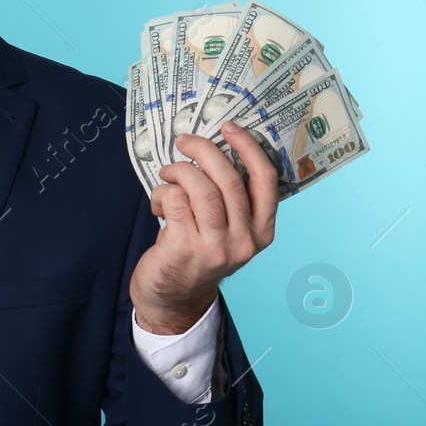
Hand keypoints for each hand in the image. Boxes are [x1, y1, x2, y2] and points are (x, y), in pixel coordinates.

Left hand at [129, 121, 277, 333]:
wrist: (173, 298)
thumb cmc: (196, 252)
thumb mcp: (226, 230)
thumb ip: (228, 198)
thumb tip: (212, 148)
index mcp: (262, 230)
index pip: (266, 180)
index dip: (249, 148)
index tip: (230, 128)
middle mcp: (245, 240)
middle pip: (230, 179)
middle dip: (204, 150)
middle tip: (184, 140)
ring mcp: (217, 246)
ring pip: (201, 188)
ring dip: (179, 171)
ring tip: (168, 173)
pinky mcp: (186, 248)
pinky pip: (174, 200)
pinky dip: (162, 192)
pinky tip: (158, 204)